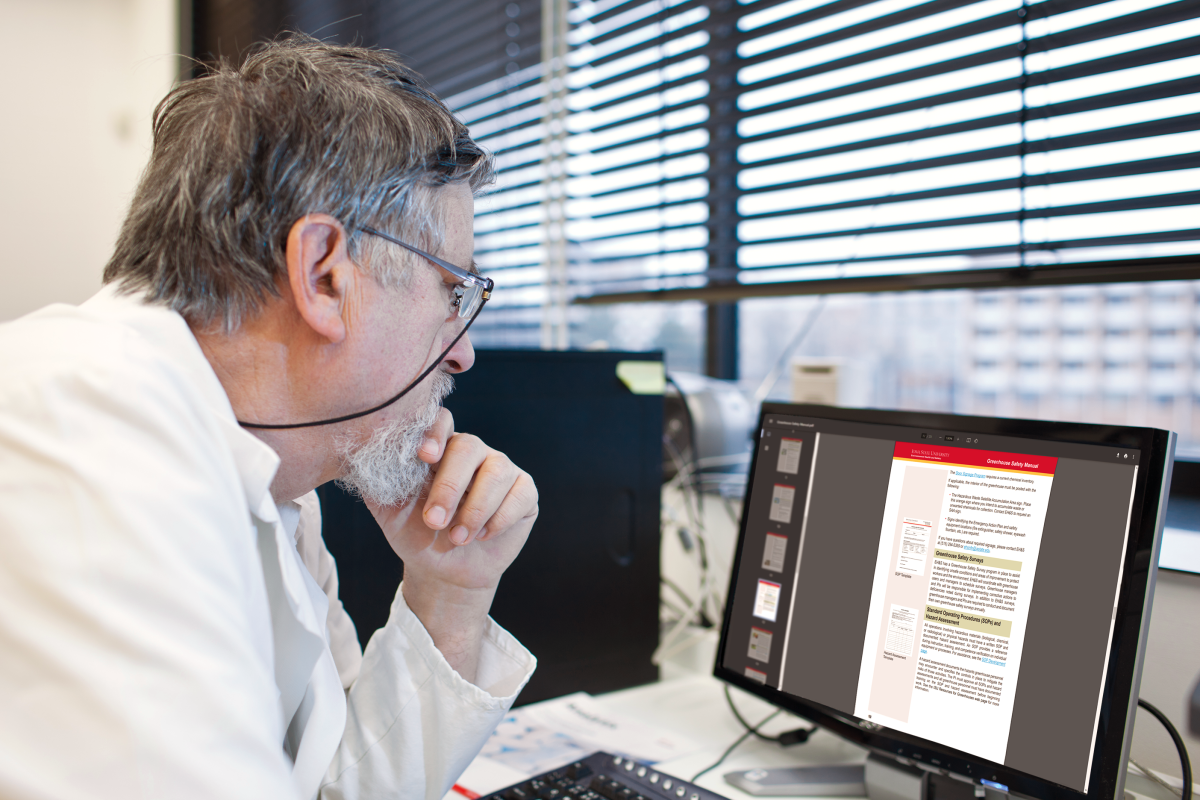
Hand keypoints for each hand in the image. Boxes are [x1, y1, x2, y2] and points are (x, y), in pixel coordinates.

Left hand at [366, 407, 537, 679]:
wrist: (446, 572)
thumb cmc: (417, 535)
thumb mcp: (391, 513)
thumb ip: (378, 483)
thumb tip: (359, 458)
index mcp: (439, 449)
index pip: (441, 421)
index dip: (435, 432)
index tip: (424, 456)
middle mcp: (472, 452)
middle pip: (468, 447)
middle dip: (450, 486)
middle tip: (434, 521)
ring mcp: (501, 469)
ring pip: (496, 472)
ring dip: (475, 509)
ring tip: (457, 538)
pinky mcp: (524, 492)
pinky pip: (520, 494)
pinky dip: (500, 518)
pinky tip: (482, 535)